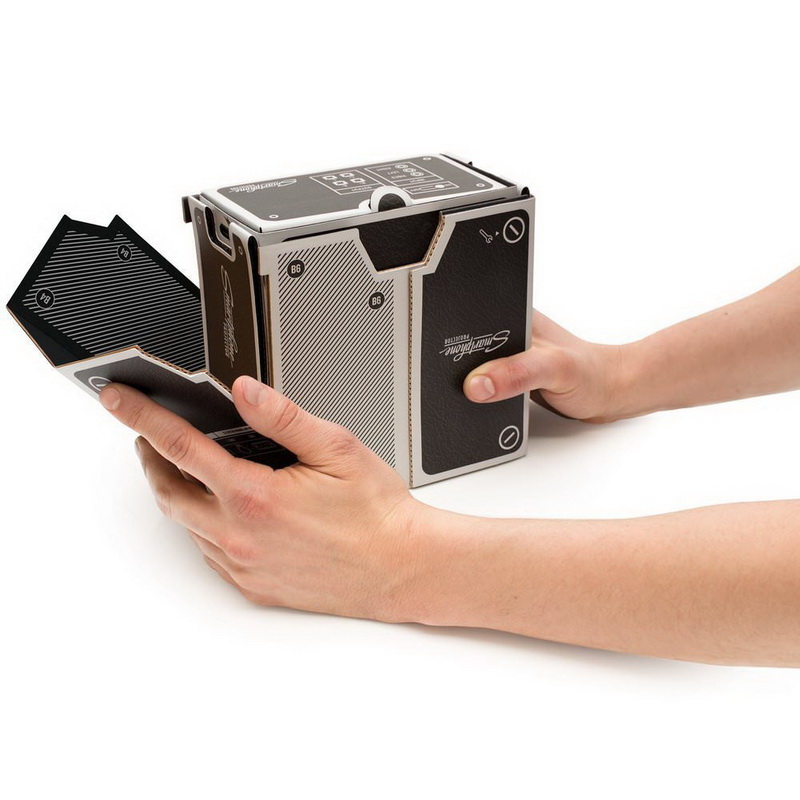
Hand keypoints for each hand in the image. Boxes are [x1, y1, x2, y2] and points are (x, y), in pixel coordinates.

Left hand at [98, 375, 426, 619]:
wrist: (400, 567)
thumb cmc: (375, 513)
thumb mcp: (336, 448)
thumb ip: (283, 418)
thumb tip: (244, 391)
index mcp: (255, 496)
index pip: (180, 446)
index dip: (143, 417)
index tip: (119, 401)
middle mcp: (240, 535)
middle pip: (168, 489)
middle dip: (150, 457)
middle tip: (148, 436)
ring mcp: (243, 565)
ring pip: (186, 523)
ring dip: (176, 490)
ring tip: (186, 468)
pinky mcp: (252, 586)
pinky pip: (208, 552)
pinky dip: (201, 524)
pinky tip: (220, 510)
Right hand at [462, 312, 629, 421]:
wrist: (612, 394)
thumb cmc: (593, 374)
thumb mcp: (552, 369)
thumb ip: (515, 373)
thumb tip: (476, 384)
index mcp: (514, 315)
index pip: (472, 324)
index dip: (455, 344)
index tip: (460, 369)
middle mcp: (509, 332)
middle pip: (468, 349)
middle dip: (467, 371)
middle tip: (486, 385)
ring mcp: (510, 355)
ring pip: (476, 370)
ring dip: (479, 386)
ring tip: (502, 391)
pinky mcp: (512, 375)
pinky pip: (489, 385)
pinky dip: (490, 396)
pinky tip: (504, 401)